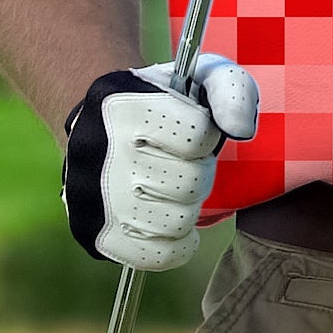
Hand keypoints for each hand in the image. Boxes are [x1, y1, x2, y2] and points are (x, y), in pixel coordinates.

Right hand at [61, 53, 259, 269]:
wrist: (99, 121)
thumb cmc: (164, 100)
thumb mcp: (201, 76)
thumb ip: (233, 91)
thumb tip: (241, 131)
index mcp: (126, 107)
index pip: (198, 136)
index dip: (207, 134)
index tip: (194, 130)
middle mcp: (101, 154)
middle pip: (190, 184)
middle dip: (199, 172)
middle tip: (184, 162)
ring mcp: (91, 200)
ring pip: (176, 223)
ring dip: (187, 206)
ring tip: (174, 189)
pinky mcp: (93, 234)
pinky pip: (156, 257)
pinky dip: (176, 244)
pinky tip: (172, 220)